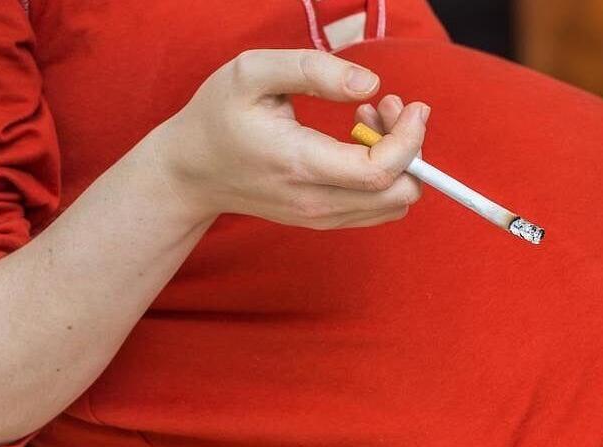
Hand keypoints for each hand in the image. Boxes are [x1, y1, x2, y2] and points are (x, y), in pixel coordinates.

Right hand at [152, 49, 429, 228]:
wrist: (191, 172)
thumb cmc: (218, 116)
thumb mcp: (251, 72)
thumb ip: (313, 70)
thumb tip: (369, 84)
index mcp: (300, 164)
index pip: (381, 171)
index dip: (409, 139)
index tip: (411, 105)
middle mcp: (316, 201)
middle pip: (399, 194)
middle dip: (409, 148)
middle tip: (386, 106)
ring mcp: (321, 218)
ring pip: (394, 204)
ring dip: (399, 162)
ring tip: (367, 119)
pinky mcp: (324, 220)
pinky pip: (378, 208)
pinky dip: (385, 176)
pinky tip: (357, 142)